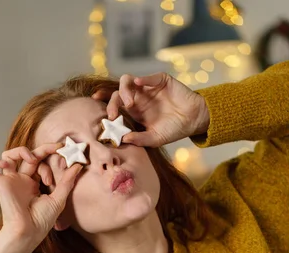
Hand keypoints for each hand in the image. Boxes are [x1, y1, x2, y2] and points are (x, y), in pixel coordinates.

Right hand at [0, 144, 82, 242]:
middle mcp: (22, 180)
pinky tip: (6, 164)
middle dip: (42, 150)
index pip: (40, 162)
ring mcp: (11, 181)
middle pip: (27, 156)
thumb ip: (67, 182)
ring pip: (9, 156)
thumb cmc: (42, 220)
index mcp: (34, 184)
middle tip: (54, 148)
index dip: (50, 159)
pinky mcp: (1, 184)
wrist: (28, 232)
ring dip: (20, 151)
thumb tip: (78, 165)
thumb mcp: (59, 199)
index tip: (63, 154)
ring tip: (31, 158)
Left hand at [92, 72, 209, 147]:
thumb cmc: (173, 130)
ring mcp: (148, 88)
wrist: (193, 120)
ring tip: (129, 102)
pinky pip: (148, 77)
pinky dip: (142, 79)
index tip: (94, 103)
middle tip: (113, 114)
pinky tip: (139, 83)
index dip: (104, 102)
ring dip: (124, 90)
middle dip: (113, 102)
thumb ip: (139, 139)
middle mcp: (138, 98)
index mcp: (134, 111)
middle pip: (118, 93)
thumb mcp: (155, 139)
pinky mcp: (160, 80)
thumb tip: (122, 139)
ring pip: (128, 81)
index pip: (115, 104)